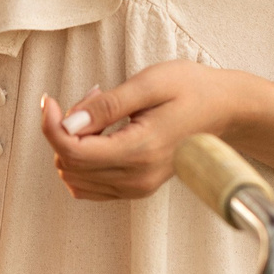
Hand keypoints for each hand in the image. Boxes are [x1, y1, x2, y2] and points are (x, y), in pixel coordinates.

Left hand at [39, 61, 248, 200]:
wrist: (225, 110)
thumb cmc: (192, 89)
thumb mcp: (149, 84)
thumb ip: (107, 106)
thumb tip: (68, 123)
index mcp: (139, 151)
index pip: (73, 152)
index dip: (50, 125)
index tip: (48, 100)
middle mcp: (136, 178)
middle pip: (69, 165)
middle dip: (65, 129)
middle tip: (93, 97)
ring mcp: (136, 188)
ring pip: (75, 176)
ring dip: (74, 143)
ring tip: (102, 111)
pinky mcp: (135, 188)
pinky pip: (88, 184)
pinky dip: (83, 158)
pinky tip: (103, 132)